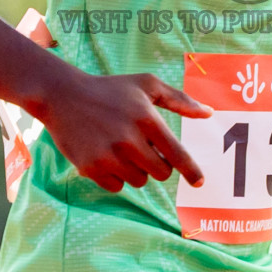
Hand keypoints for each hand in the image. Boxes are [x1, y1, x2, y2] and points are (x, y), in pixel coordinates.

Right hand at [39, 71, 212, 192]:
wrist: (63, 96)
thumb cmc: (110, 89)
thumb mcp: (146, 85)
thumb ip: (179, 99)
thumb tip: (208, 113)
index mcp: (146, 118)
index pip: (176, 154)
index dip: (191, 171)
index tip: (199, 182)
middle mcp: (128, 139)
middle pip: (160, 173)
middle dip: (158, 164)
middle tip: (145, 149)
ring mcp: (108, 156)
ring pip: (139, 181)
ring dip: (137, 169)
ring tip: (122, 147)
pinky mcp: (90, 168)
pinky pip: (117, 186)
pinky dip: (116, 176)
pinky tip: (107, 155)